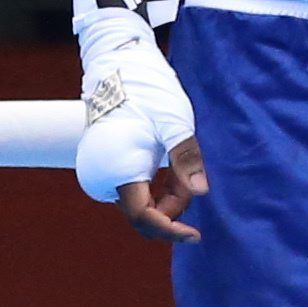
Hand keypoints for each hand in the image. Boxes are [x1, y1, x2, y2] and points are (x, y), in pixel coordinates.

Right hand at [75, 0, 205, 241]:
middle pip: (146, 212)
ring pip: (142, 201)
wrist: (120, 70)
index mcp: (118, 172)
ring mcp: (105, 175)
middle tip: (194, 177)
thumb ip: (186, 158)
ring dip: (169, 193)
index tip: (196, 236)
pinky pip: (136, 189)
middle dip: (175, 204)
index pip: (144, 217)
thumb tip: (202, 193)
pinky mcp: (110, 169)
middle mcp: (105, 180)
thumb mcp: (175, 123)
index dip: (170, 229)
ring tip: (185, 167)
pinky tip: (174, 170)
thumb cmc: (150, 94)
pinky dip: (159, 186)